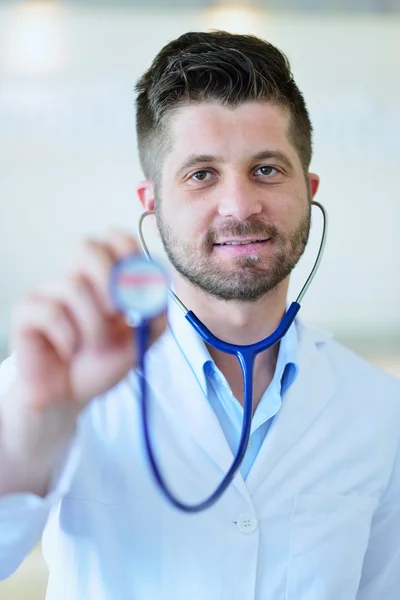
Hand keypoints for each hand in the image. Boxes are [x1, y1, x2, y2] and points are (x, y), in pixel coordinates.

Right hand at [10, 231, 166, 411]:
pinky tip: (69, 351)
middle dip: (110, 279)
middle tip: (118, 311)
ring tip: (93, 347)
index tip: (139, 283)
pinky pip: (50, 312)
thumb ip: (156, 312)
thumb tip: (158, 283)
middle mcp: (75, 277)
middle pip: (88, 247)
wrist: (71, 395)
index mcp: (104, 278)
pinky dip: (68, 338)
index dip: (130, 253)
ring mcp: (48, 292)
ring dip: (93, 325)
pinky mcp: (26, 311)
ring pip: (73, 286)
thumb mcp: (141, 339)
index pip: (115, 240)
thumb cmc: (102, 362)